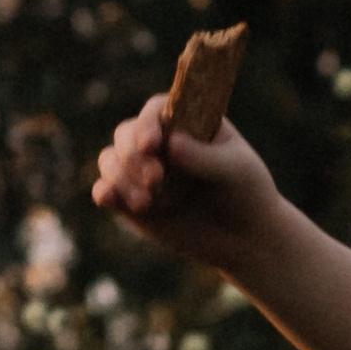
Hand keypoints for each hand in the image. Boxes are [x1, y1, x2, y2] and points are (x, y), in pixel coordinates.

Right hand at [91, 90, 280, 267]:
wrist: (246, 238)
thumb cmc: (246, 192)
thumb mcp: (235, 171)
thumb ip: (205, 157)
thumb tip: (171, 144)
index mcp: (185, 121)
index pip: (155, 111)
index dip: (148, 124)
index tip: (152, 144)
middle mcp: (158, 141)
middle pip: (126, 134)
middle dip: (134, 155)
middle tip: (156, 179)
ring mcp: (141, 171)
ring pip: (111, 161)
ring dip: (121, 177)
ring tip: (146, 203)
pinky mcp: (131, 201)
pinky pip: (106, 191)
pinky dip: (104, 192)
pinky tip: (109, 199)